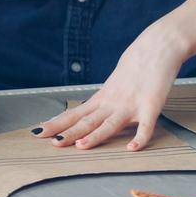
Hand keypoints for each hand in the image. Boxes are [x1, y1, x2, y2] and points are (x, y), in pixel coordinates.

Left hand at [30, 25, 188, 150]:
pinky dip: (140, 138)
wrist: (156, 47)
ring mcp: (131, 104)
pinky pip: (146, 126)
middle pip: (87, 120)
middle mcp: (112, 102)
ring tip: (81, 146)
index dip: (58, 123)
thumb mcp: (114, 83)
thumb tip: (92, 112)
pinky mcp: (151, 106)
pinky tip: (132, 148)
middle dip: (69, 132)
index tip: (39, 132)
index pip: (75, 113)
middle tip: (52, 143)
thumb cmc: (136, 65)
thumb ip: (105, 99)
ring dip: (95, 136)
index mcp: (102, 97)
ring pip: (110, 124)